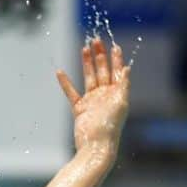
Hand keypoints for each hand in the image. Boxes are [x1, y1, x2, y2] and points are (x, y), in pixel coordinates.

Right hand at [56, 38, 129, 156]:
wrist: (95, 145)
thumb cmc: (110, 126)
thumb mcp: (120, 103)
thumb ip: (123, 85)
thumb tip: (127, 68)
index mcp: (117, 93)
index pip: (117, 71)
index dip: (116, 58)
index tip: (114, 45)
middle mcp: (105, 95)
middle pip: (102, 70)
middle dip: (100, 55)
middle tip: (96, 41)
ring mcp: (92, 101)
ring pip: (89, 77)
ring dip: (86, 63)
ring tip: (84, 48)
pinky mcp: (79, 108)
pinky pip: (71, 92)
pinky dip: (65, 83)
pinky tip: (60, 72)